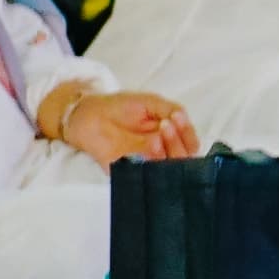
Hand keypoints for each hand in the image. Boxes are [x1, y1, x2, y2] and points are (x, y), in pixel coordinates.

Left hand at [49, 86, 199, 161]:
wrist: (90, 114)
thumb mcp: (151, 102)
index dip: (188, 134)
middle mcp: (160, 154)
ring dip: (167, 152)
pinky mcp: (128, 172)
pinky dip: (149, 165)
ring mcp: (145, 164)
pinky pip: (144, 176)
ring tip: (158, 134)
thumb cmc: (120, 107)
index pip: (189, 144)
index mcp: (169, 137)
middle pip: (182, 160)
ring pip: (166, 169)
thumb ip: (171, 109)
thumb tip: (183, 119)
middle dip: (179, 143)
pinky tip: (148, 150)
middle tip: (168, 125)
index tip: (178, 118)